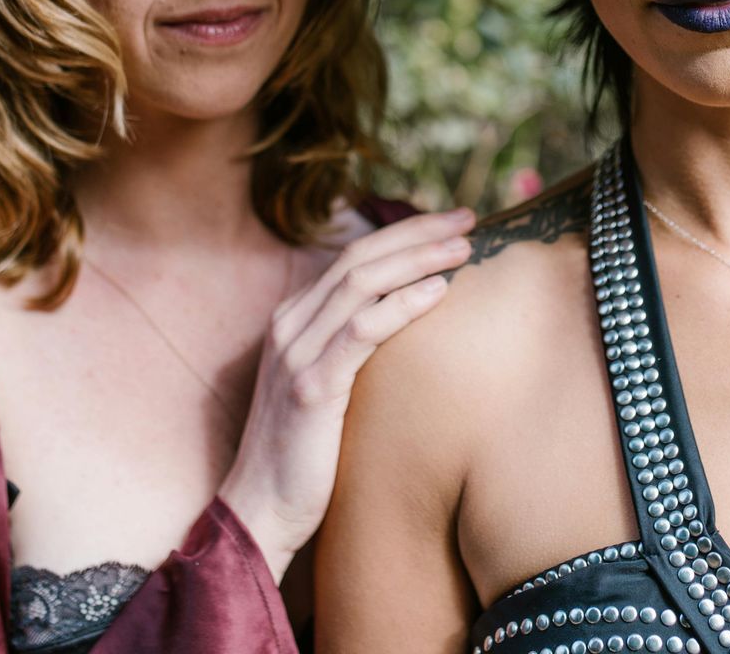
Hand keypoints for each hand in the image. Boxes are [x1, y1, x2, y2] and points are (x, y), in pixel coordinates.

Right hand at [217, 207, 474, 579]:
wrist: (262, 509)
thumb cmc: (307, 452)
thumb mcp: (328, 385)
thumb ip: (354, 347)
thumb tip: (411, 320)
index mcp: (293, 319)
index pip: (353, 256)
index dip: (403, 233)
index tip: (451, 222)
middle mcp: (290, 326)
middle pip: (359, 258)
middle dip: (416, 232)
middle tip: (467, 219)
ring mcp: (296, 354)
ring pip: (360, 284)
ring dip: (416, 259)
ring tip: (462, 248)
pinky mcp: (309, 387)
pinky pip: (360, 333)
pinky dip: (401, 306)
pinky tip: (437, 292)